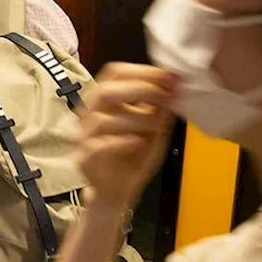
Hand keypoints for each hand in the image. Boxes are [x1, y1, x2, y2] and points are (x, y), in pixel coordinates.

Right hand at [76, 62, 177, 207]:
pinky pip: (98, 146)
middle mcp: (90, 114)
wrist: (118, 190)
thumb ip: (162, 108)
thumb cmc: (134, 156)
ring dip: (135, 119)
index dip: (141, 71)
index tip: (168, 76)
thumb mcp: (155, 129)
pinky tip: (137, 142)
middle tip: (164, 95)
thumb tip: (177, 84)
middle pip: (103, 92)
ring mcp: (84, 137)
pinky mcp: (85, 158)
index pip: (115, 73)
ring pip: (102, 120)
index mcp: (105, 100)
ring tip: (156, 125)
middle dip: (137, 89)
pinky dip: (120, 142)